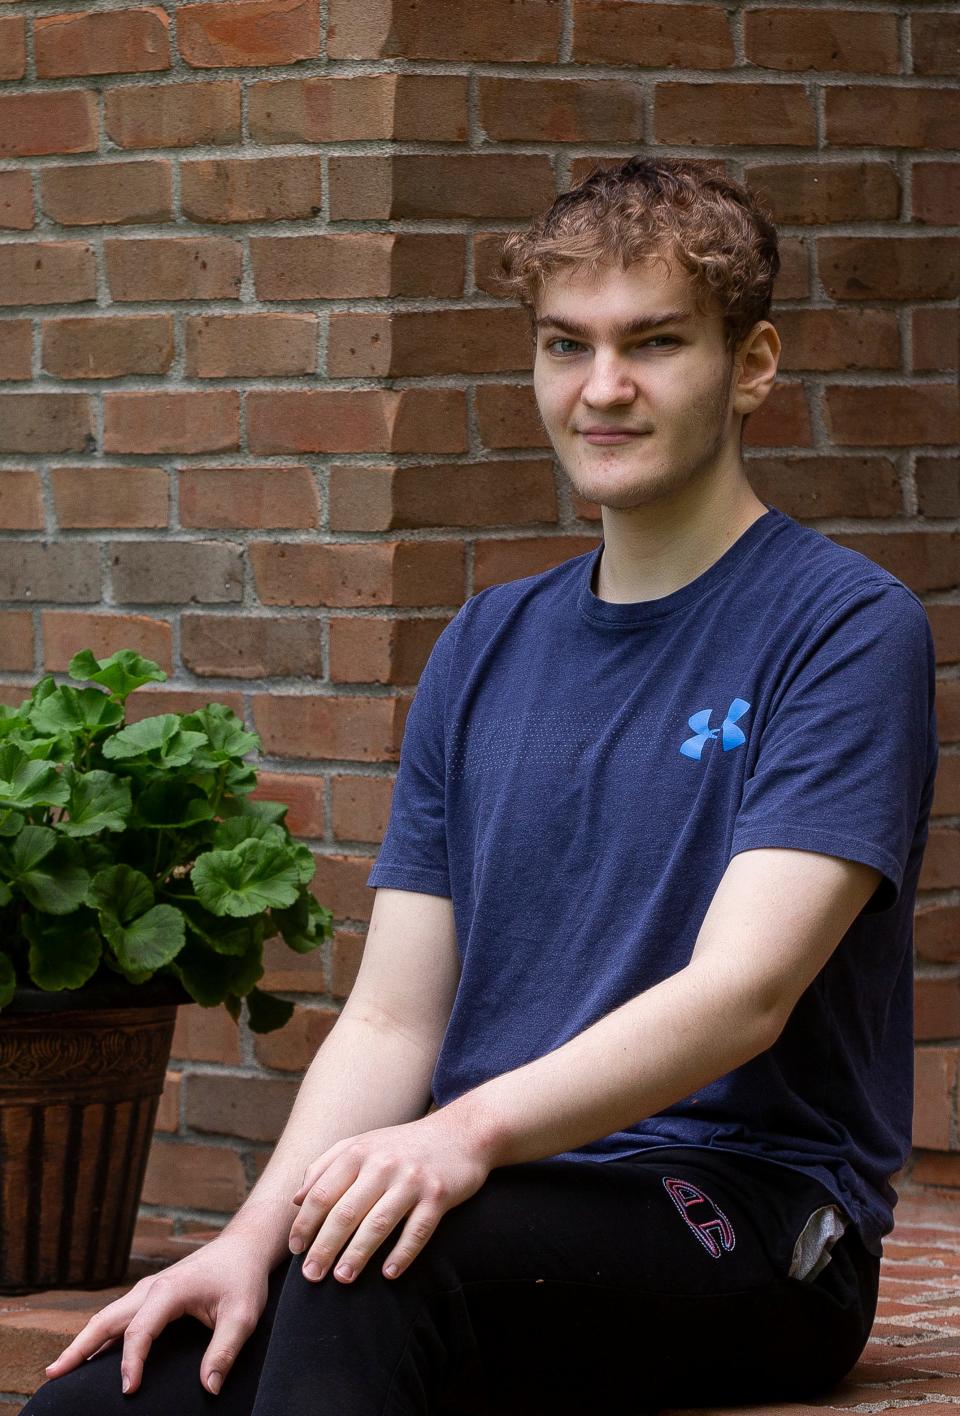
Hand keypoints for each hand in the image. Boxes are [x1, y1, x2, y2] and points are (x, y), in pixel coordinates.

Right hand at [40, 1232, 271, 1398]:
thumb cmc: (243, 1277)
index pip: (139, 1331)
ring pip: (108, 1315)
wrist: (245, 1246)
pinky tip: (94, 1353)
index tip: (128, 1390)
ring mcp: (149, 1289)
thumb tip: (209, 1388)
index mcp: (169, 1291)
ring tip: (61, 1368)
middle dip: (78, 1347)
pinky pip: (119, 1315)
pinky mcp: (152, 1293)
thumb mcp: (243, 1314)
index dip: (131, 1362)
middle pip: (106, 1319)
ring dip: (84, 1340)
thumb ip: (225, 1351)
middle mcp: (151, 1287)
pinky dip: (100, 1334)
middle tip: (52, 1375)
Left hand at [288, 1107, 490, 1284]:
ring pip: (378, 1223)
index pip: (322, 1193)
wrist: (462, 1133)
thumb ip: (325, 1166)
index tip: (295, 1250)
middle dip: (324, 1247)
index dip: (304, 1224)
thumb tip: (295, 1200)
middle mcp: (383, 1164)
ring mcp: (412, 1180)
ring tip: (342, 1279)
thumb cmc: (403, 1145)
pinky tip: (389, 1274)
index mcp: (359, 1152)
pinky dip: (402, 1254)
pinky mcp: (439, 1195)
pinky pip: (418, 1230)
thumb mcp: (363, 1144)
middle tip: (311, 1275)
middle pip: (345, 1212)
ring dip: (357, 1255)